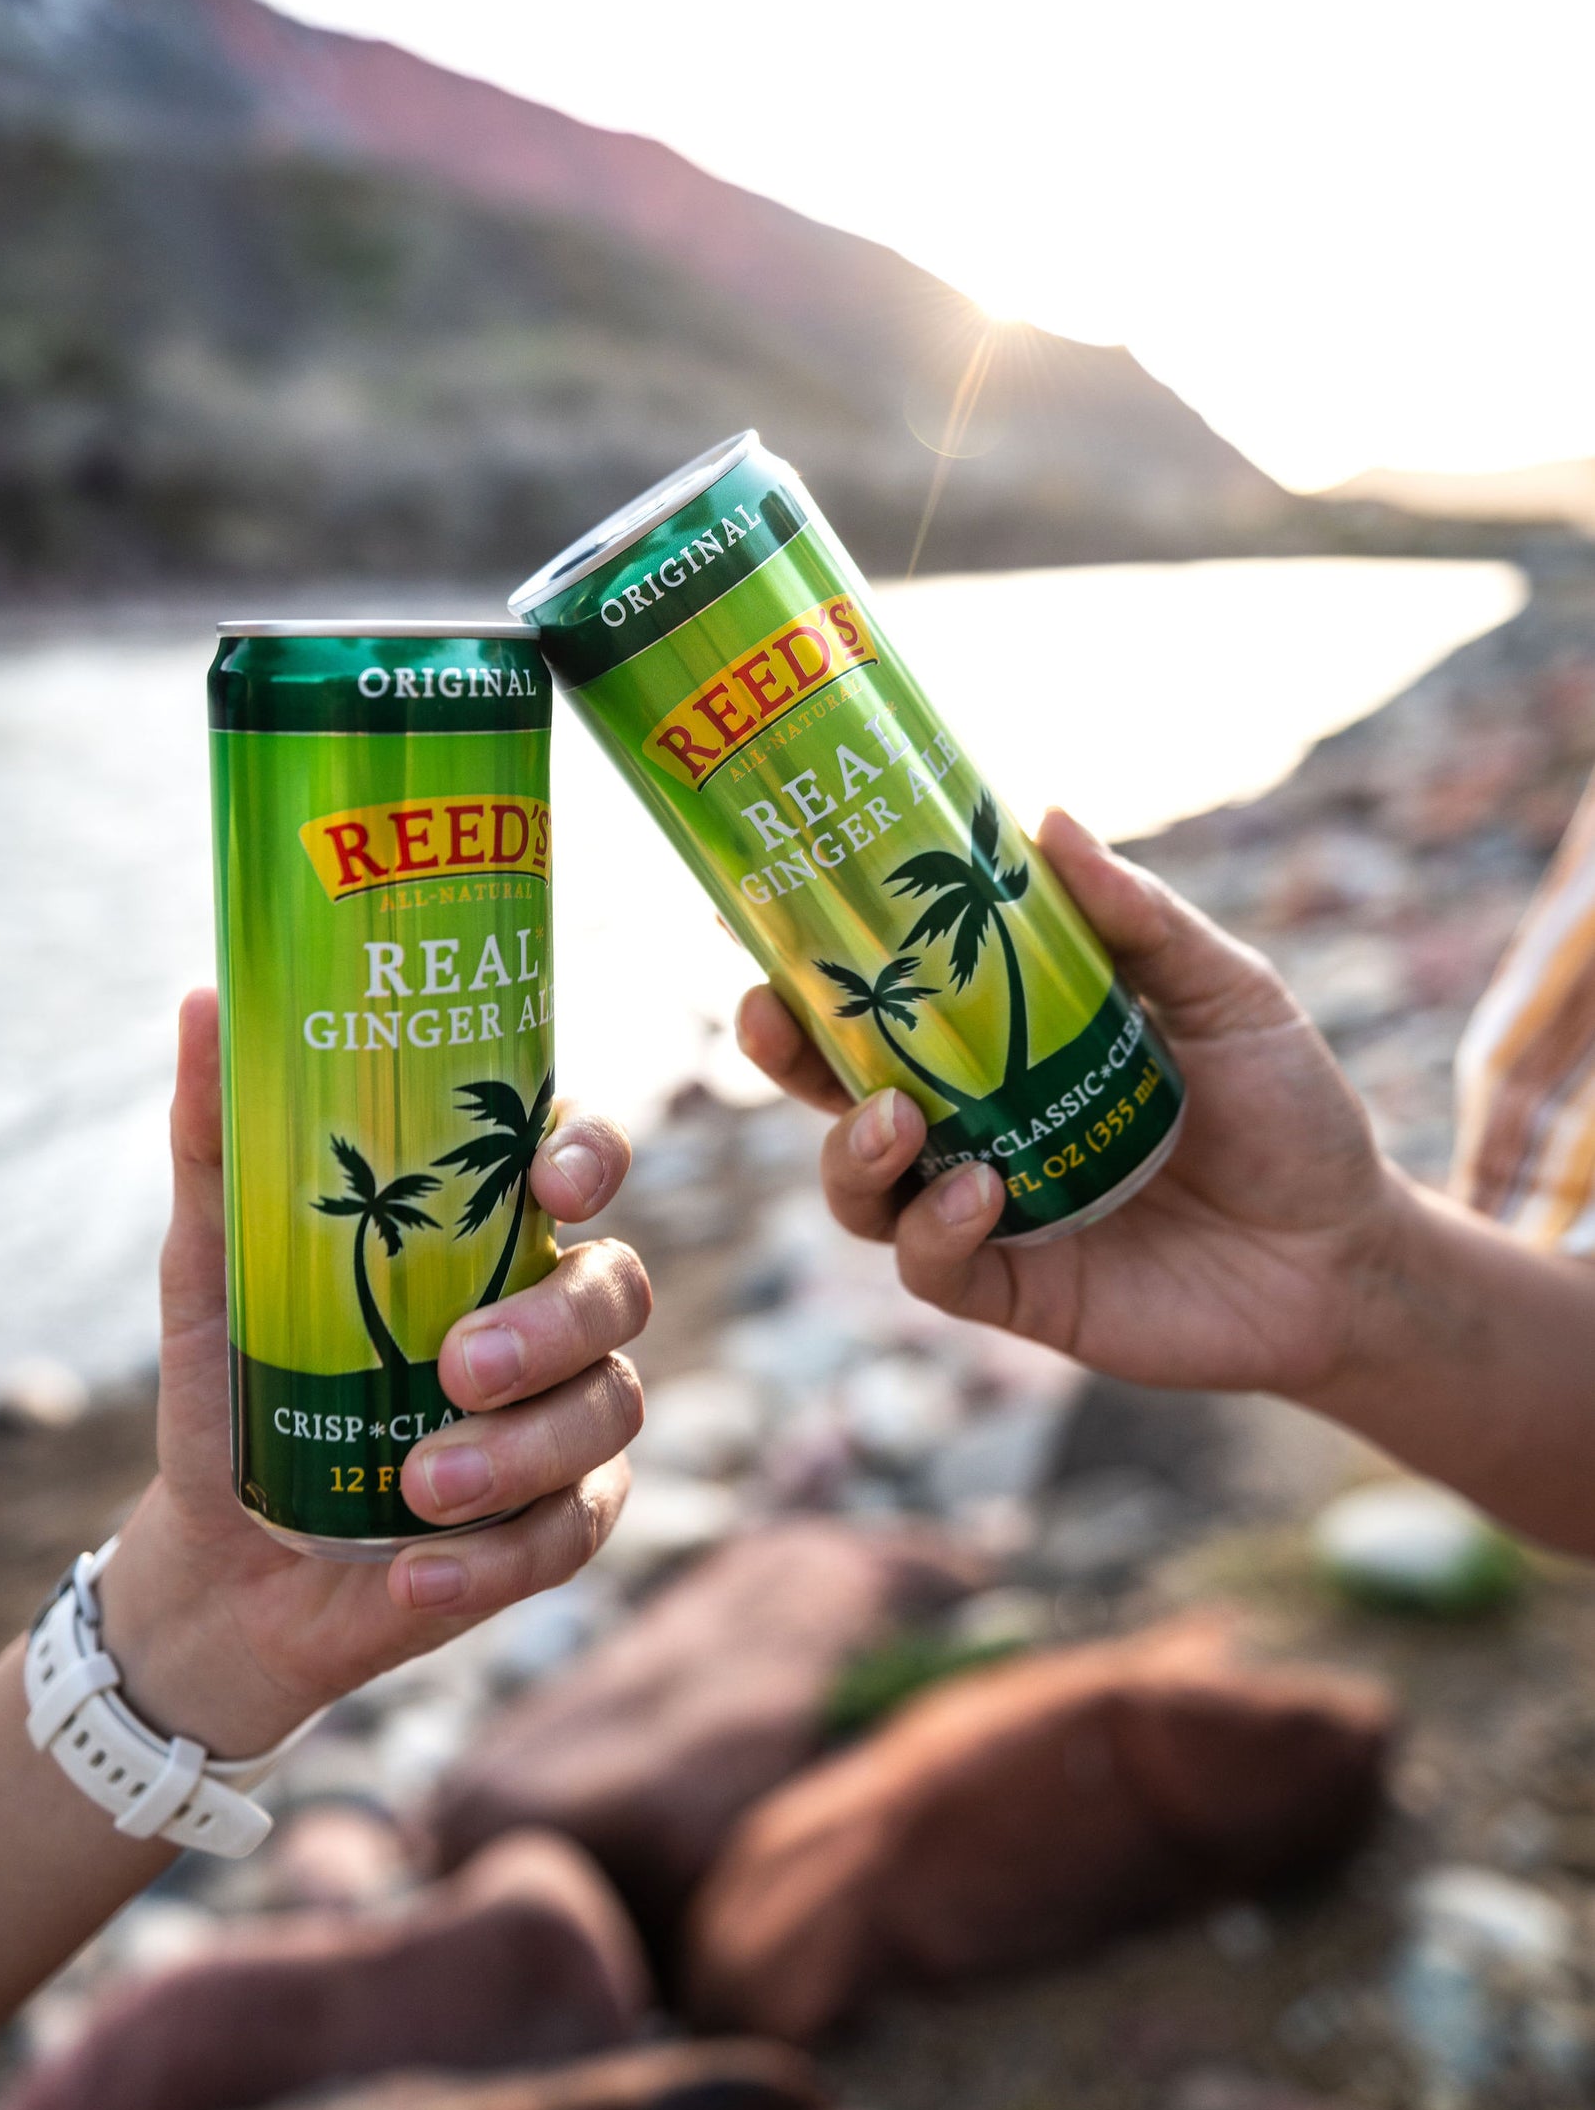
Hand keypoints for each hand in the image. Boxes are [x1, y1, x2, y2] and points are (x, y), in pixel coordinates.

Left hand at [101, 991, 645, 1757]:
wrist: (221, 1565)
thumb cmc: (232, 1385)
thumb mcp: (209, 1265)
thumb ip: (217, 1140)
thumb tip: (205, 998)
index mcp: (488, 1230)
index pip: (581, 1158)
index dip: (593, 1156)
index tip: (552, 1181)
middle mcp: (549, 1310)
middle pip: (620, 1287)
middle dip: (553, 1325)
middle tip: (458, 1363)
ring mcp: (564, 1420)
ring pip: (612, 1410)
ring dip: (522, 1455)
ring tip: (417, 1489)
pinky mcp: (556, 1525)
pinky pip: (574, 1534)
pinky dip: (498, 1560)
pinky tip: (415, 1575)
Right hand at [737, 809, 1405, 1406]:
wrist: (1349, 1254)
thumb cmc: (1289, 1111)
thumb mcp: (1226, 991)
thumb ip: (1138, 918)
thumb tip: (1047, 816)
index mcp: (1005, 1040)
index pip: (885, 995)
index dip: (810, 961)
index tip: (758, 913)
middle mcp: (975, 1122)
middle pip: (836, 1088)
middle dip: (784, 1051)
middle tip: (770, 1012)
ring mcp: (987, 1210)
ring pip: (861, 1186)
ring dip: (850, 1147)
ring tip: (894, 1116)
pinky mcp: (1016, 1293)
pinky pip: (931, 1268)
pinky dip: (933, 1229)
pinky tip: (980, 1193)